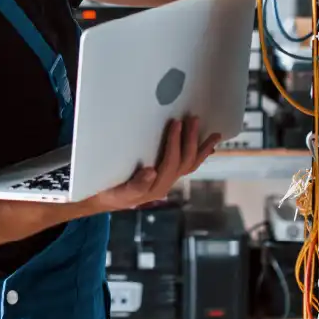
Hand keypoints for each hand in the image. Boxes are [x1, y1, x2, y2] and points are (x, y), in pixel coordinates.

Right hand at [90, 116, 220, 212]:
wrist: (103, 200)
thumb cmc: (108, 193)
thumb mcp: (118, 192)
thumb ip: (135, 185)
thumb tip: (151, 171)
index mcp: (156, 186)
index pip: (171, 162)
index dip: (175, 142)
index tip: (176, 123)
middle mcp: (166, 183)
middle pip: (186, 162)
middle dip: (192, 140)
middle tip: (194, 118)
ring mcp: (167, 179)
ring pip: (190, 164)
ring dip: (202, 148)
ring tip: (214, 135)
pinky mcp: (165, 175)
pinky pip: (187, 165)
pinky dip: (198, 155)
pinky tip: (205, 147)